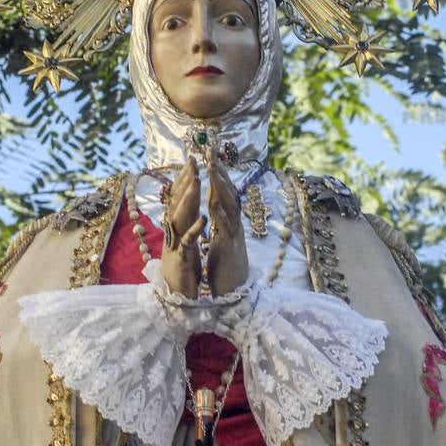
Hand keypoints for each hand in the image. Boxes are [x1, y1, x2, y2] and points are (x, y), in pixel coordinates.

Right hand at [160, 157, 205, 296]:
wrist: (175, 293)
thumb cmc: (182, 265)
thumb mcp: (184, 238)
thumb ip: (184, 219)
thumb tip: (186, 199)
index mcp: (178, 226)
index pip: (180, 198)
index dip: (185, 179)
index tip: (192, 160)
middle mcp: (173, 231)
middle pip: (177, 202)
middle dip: (185, 181)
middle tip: (192, 162)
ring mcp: (175, 243)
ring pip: (179, 217)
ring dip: (188, 199)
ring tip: (196, 182)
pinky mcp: (181, 258)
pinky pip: (188, 241)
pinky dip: (195, 229)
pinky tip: (203, 218)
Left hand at [205, 153, 248, 294]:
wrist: (236, 293)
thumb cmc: (225, 267)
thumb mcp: (220, 239)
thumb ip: (220, 222)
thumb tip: (216, 205)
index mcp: (228, 222)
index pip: (223, 193)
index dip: (217, 174)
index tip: (209, 155)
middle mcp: (234, 224)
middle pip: (228, 193)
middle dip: (219, 172)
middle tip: (211, 152)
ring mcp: (234, 235)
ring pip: (229, 206)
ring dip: (221, 187)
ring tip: (213, 170)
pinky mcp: (230, 249)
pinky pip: (226, 231)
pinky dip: (221, 217)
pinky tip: (214, 205)